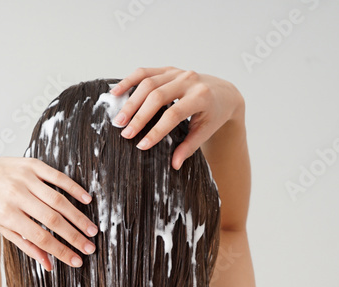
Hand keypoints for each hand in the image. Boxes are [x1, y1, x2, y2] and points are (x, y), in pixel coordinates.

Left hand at [0, 153, 97, 270]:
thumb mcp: (3, 228)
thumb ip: (27, 246)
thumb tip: (49, 265)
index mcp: (6, 215)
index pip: (40, 237)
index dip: (61, 250)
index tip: (77, 260)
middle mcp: (16, 195)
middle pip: (51, 220)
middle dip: (74, 236)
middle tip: (90, 247)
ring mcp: (24, 178)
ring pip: (57, 200)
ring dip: (78, 217)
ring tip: (92, 230)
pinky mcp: (31, 164)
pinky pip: (57, 176)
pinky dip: (74, 188)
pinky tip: (87, 200)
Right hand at [109, 67, 243, 169]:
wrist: (223, 92)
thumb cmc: (214, 114)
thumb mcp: (205, 131)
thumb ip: (189, 147)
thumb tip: (174, 165)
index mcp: (201, 97)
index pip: (174, 114)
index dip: (156, 131)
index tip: (142, 145)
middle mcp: (189, 80)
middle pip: (157, 96)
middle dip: (139, 116)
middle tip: (125, 133)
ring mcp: (177, 72)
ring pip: (148, 83)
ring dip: (131, 102)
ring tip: (119, 120)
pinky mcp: (168, 69)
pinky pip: (145, 72)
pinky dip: (128, 81)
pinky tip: (116, 93)